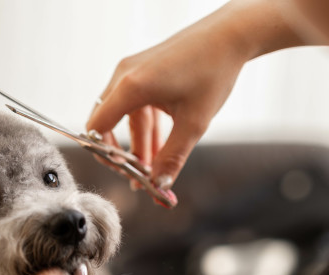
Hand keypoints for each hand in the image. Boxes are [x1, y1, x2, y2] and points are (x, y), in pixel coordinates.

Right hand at [86, 0, 303, 189]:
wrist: (232, 34)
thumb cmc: (213, 71)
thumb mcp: (194, 123)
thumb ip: (172, 157)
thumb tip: (160, 186)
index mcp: (130, 87)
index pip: (96, 127)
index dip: (104, 153)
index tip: (124, 172)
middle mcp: (124, 76)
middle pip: (106, 124)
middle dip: (121, 153)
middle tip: (137, 176)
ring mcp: (132, 71)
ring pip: (124, 117)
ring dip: (137, 143)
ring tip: (152, 169)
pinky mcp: (143, 70)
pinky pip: (135, 105)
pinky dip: (145, 127)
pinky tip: (158, 147)